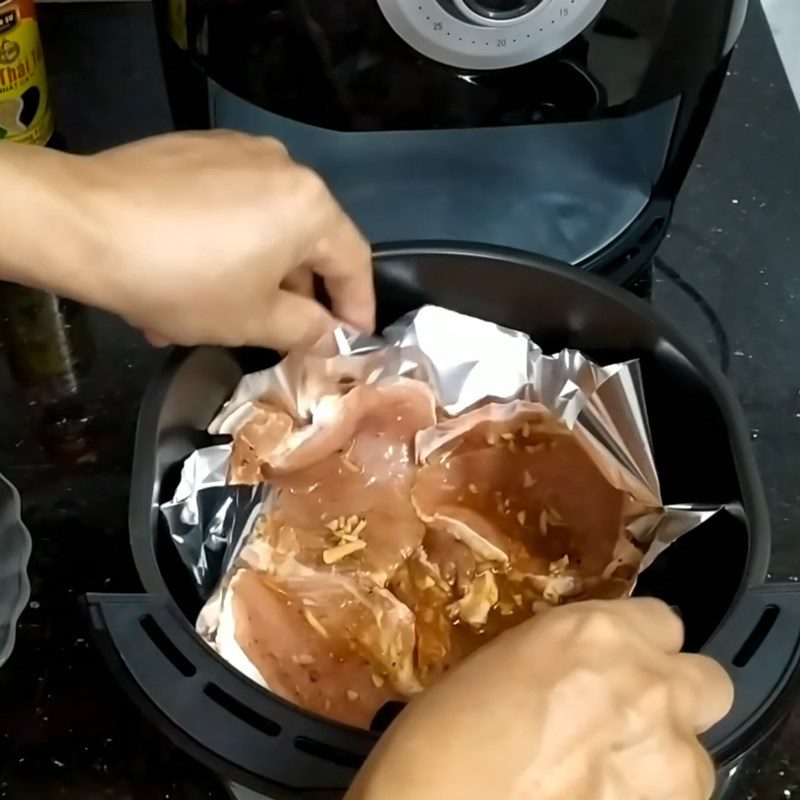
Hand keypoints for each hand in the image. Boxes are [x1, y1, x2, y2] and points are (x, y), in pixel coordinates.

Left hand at [0, 132, 373, 349]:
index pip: (352, 262)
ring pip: (264, 225)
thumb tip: (329, 335)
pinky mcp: (197, 149)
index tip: (353, 340)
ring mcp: (238, 151)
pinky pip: (230, 204)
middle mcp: (283, 166)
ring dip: (254, 273)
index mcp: (310, 206)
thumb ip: (307, 330)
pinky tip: (192, 274)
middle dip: (298, 294)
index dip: (357, 307)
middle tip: (285, 335)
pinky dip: (224, 242)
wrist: (81, 224)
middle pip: (308, 241)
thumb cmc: (183, 280)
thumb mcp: (253, 321)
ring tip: (221, 315)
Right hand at [346, 599, 732, 799]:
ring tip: (609, 775)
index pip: (662, 620)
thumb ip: (568, 658)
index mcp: (595, 632)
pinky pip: (677, 797)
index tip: (623, 664)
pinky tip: (601, 797)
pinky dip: (649, 797)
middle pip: (708, 681)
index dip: (643, 646)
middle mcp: (646, 682)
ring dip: (664, 760)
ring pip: (698, 753)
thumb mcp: (506, 663)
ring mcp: (665, 755)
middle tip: (631, 717)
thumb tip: (585, 670)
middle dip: (677, 697)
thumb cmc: (444, 735)